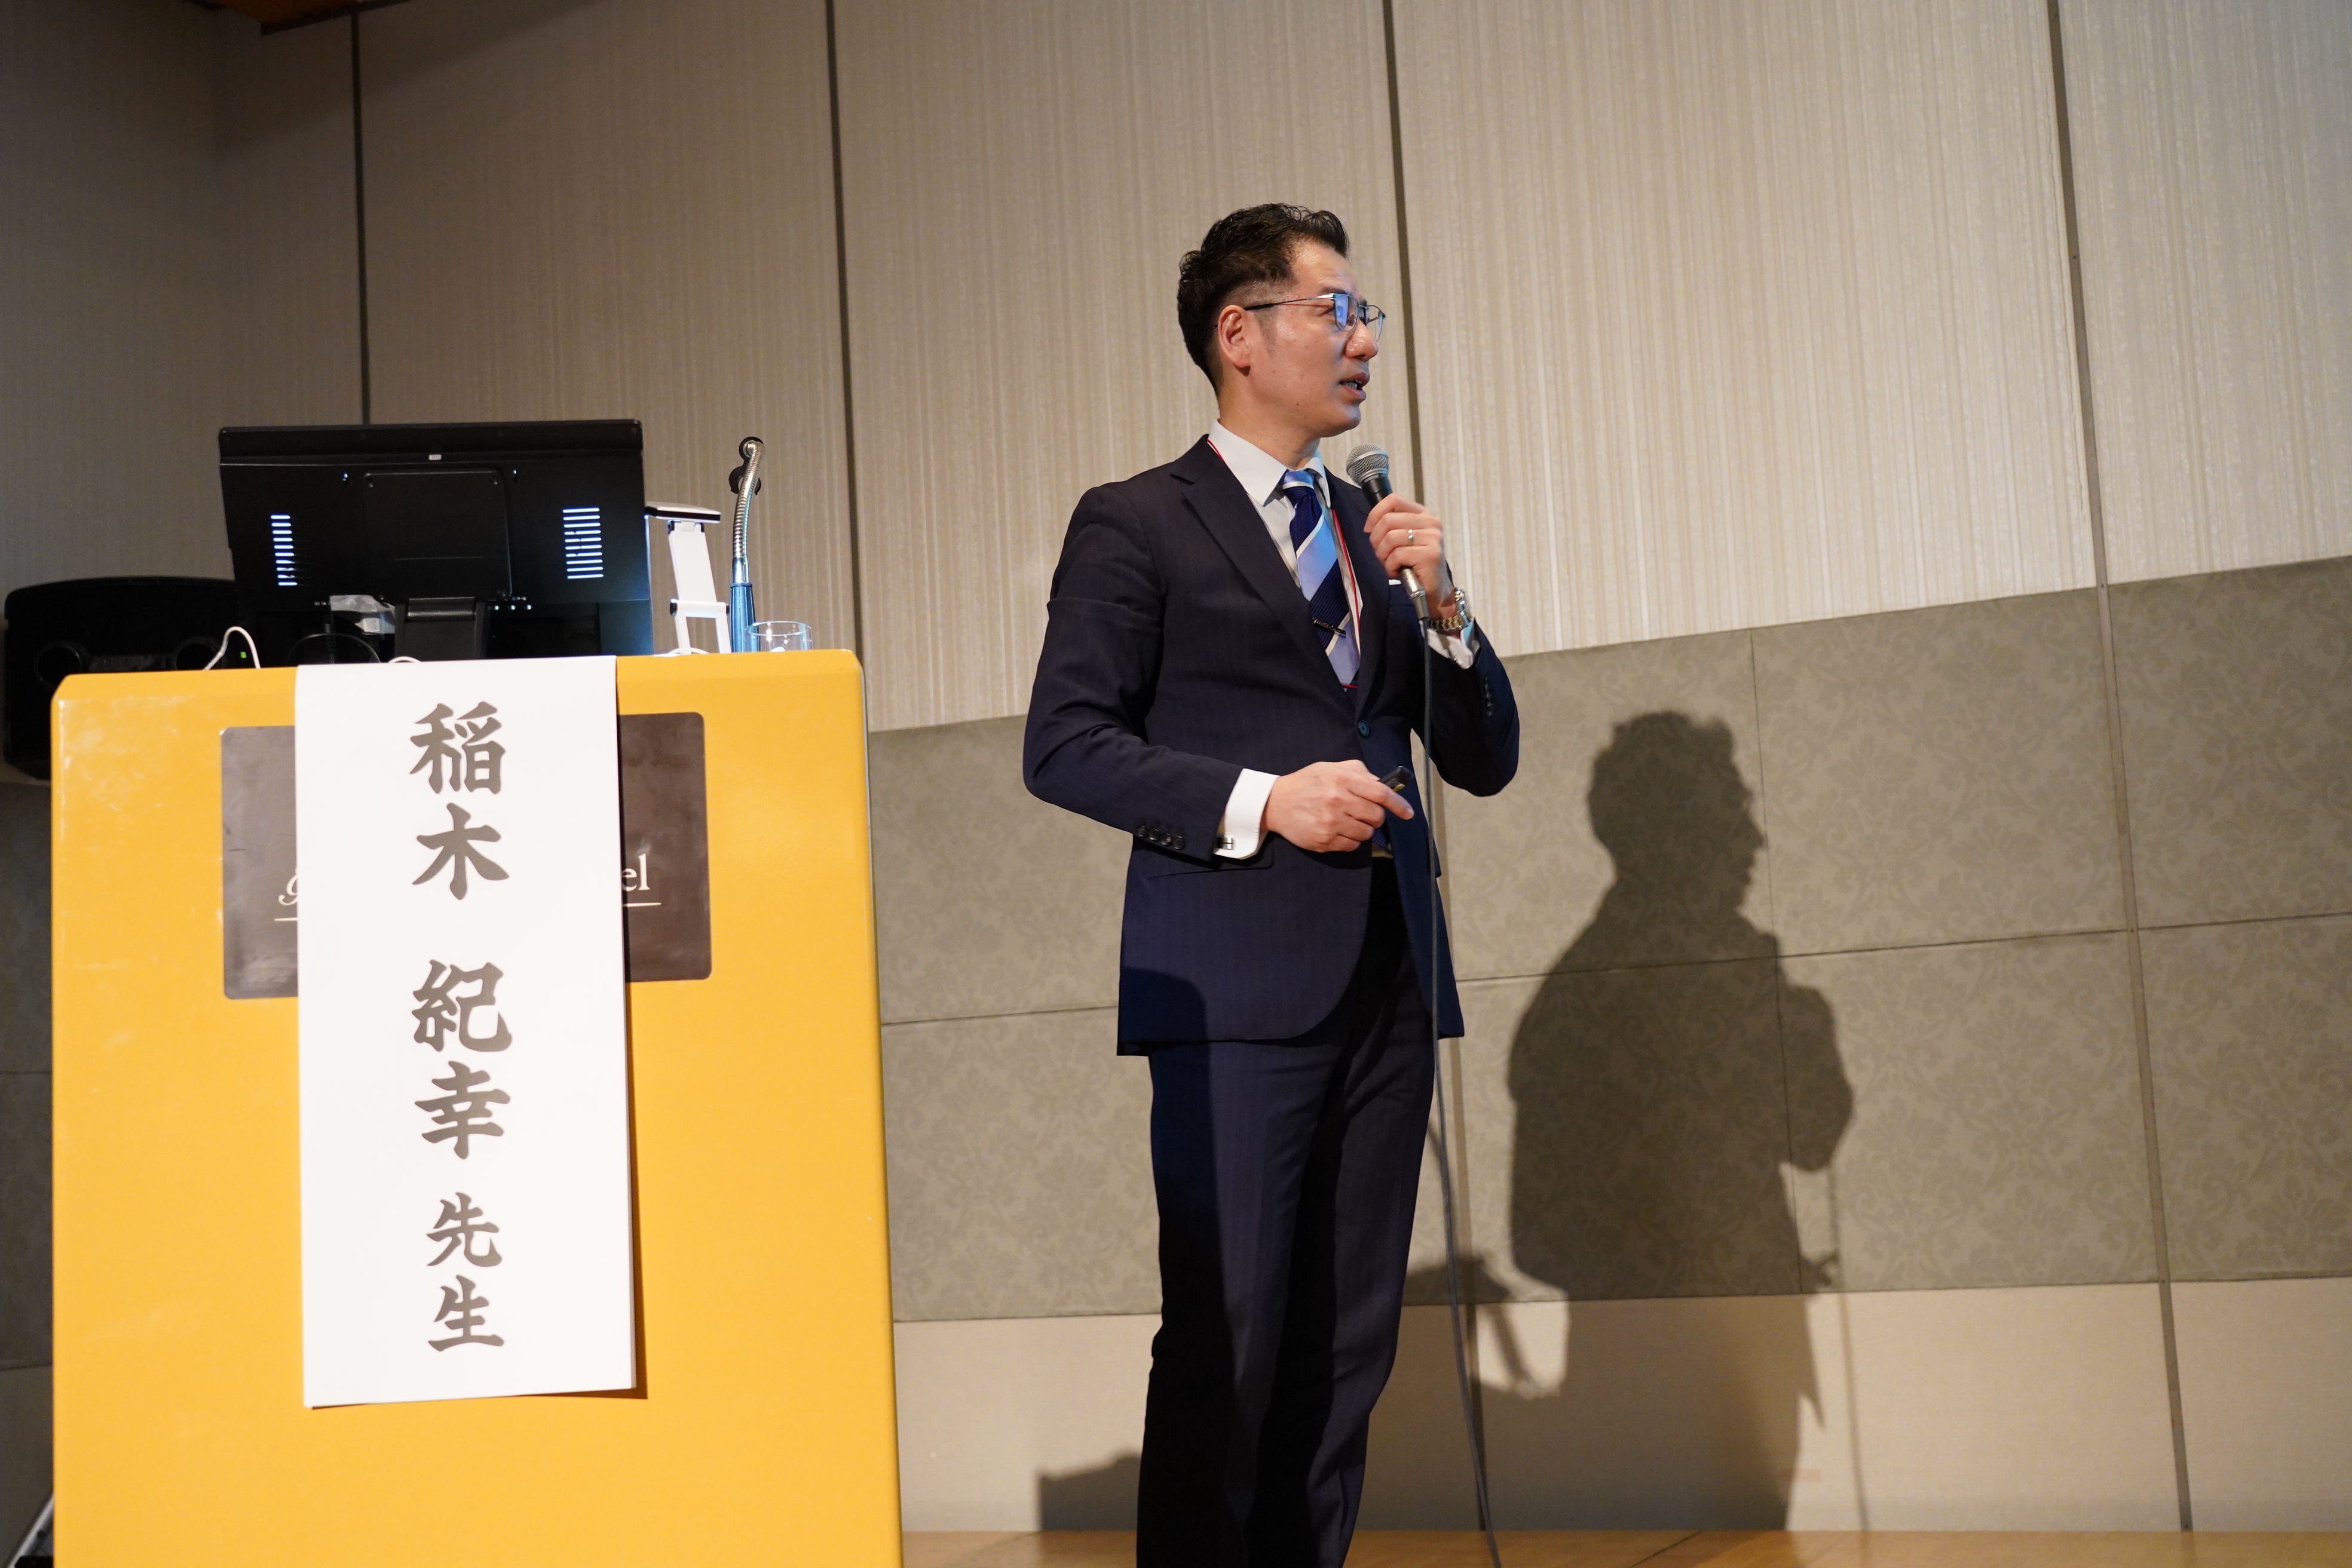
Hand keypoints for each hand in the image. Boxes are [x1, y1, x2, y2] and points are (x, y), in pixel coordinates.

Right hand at [1263, 760, 1411, 852]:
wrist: (1275, 803)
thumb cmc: (1307, 783)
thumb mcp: (1330, 768)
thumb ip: (1358, 772)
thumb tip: (1381, 784)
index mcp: (1341, 780)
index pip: (1380, 793)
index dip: (1398, 804)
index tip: (1408, 813)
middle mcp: (1337, 801)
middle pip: (1376, 816)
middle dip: (1375, 816)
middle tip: (1363, 813)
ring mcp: (1330, 823)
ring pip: (1366, 833)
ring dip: (1363, 829)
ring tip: (1348, 821)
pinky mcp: (1324, 841)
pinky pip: (1352, 845)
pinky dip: (1350, 840)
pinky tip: (1338, 830)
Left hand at [1364, 494, 1456, 615]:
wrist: (1435, 590)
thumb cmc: (1415, 565)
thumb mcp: (1404, 540)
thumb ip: (1392, 527)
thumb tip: (1370, 525)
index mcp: (1423, 514)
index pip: (1394, 499)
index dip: (1375, 514)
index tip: (1369, 530)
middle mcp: (1430, 522)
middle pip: (1388, 520)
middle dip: (1376, 540)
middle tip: (1381, 554)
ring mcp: (1432, 537)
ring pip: (1390, 538)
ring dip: (1383, 555)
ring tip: (1390, 564)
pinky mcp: (1430, 554)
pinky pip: (1397, 555)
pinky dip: (1390, 567)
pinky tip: (1397, 572)